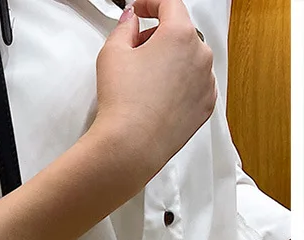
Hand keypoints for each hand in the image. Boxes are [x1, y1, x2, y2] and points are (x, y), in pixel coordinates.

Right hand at [94, 0, 216, 180]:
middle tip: (135, 53)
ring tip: (145, 82)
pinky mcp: (206, 106)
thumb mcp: (111, 53)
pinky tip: (157, 98)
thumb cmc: (123, 103)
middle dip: (159, 38)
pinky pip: (195, 86)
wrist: (131, 146)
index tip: (141, 9)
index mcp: (180, 34)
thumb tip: (132, 20)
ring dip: (170, 63)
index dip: (151, 4)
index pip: (170, 4)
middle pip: (181, 33)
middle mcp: (201, 54)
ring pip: (189, 61)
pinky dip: (180, 86)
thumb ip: (124, 28)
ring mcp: (206, 82)